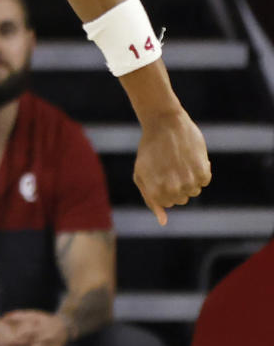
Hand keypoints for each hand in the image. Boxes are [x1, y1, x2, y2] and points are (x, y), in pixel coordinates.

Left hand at [134, 108, 211, 225]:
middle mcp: (173, 190)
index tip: (160, 173)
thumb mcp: (141, 175)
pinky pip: (205, 180)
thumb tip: (164, 222)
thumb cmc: (150, 150)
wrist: (164, 123)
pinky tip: (191, 157)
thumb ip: (151, 200)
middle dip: (177, 185)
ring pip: (194, 191)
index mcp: (156, 193)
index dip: (164, 188)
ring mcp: (189, 182)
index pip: (168, 203)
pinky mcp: (203, 171)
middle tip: (169, 165)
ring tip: (179, 161)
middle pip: (182, 199)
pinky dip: (200, 170)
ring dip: (189, 178)